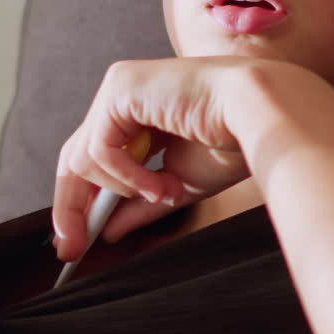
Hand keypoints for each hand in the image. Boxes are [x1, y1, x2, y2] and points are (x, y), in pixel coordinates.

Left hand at [52, 57, 252, 260]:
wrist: (261, 116)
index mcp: (136, 110)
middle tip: (72, 247)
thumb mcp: (176, 184)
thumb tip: (106, 231)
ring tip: (164, 194)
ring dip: (121, 190)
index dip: (80, 201)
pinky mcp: (121, 87)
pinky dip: (127, 178)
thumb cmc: (232, 141)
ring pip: (83, 158)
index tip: (74, 242)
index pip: (92, 157)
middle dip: (72, 206)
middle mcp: (121, 93)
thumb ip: (138, 204)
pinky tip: (160, 184)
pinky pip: (101, 149)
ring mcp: (119, 86)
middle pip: (75, 156)